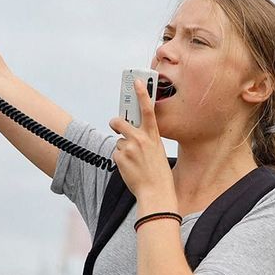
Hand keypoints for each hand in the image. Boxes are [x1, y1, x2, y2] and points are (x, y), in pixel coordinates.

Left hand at [108, 80, 173, 206]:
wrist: (156, 192)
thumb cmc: (159, 173)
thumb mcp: (157, 151)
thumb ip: (146, 140)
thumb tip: (131, 135)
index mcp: (153, 136)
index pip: (148, 110)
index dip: (142, 94)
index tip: (137, 81)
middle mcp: (140, 139)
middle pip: (120, 122)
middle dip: (115, 123)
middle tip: (116, 125)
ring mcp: (129, 148)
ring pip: (119, 142)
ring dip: (123, 150)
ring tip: (134, 162)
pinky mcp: (120, 157)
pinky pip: (116, 154)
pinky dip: (120, 160)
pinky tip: (130, 168)